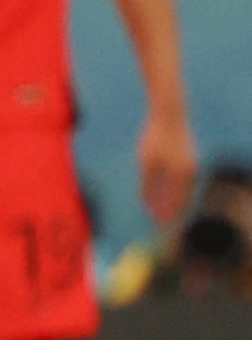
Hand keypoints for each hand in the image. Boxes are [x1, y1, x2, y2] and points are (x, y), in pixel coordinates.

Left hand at [143, 107, 200, 226]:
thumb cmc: (155, 138)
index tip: (156, 224)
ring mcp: (192, 166)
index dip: (166, 214)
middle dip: (171, 212)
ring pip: (185, 191)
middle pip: (183, 199)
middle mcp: (191, 172)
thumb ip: (147, 185)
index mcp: (182, 174)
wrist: (169, 115)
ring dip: (174, 203)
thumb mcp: (146, 163)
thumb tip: (146, 204)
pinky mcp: (190, 160)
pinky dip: (176, 191)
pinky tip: (166, 194)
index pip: (175, 202)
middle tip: (160, 223)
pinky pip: (184, 182)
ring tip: (162, 212)